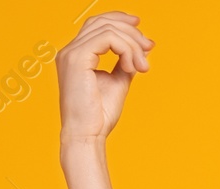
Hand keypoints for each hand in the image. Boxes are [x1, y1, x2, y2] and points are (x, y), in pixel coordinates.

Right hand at [56, 11, 153, 146]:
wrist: (87, 136)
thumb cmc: (98, 117)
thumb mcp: (117, 82)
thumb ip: (125, 63)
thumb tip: (142, 48)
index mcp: (76, 56)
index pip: (98, 25)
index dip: (122, 22)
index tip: (145, 38)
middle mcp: (69, 51)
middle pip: (103, 21)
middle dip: (131, 31)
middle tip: (149, 47)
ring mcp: (71, 53)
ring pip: (108, 29)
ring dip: (132, 45)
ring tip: (141, 66)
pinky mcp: (77, 58)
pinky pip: (108, 38)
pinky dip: (125, 49)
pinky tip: (130, 67)